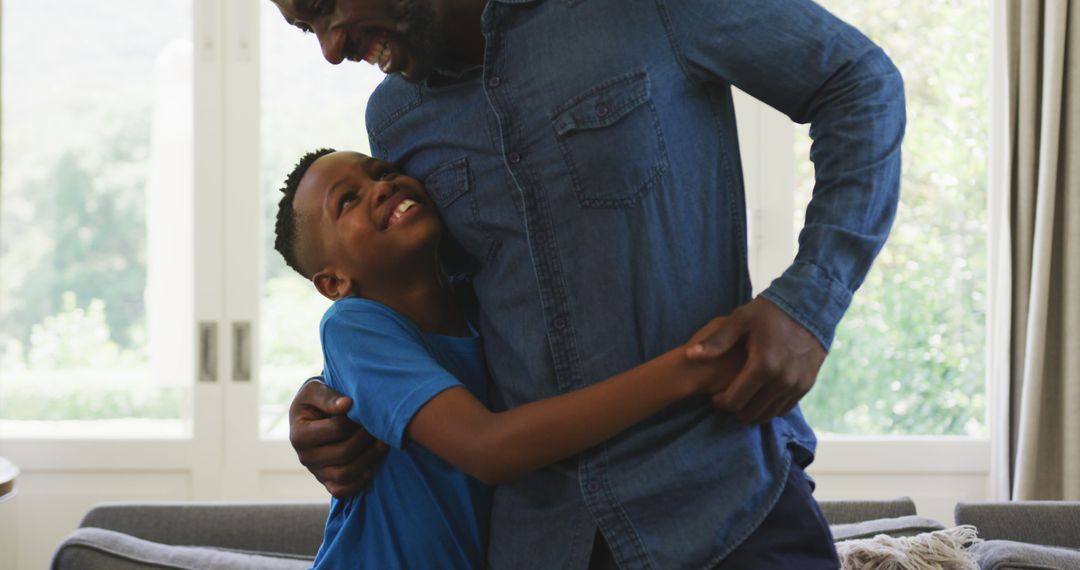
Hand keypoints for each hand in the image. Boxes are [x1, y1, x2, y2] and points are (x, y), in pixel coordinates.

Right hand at [289, 377, 388, 497]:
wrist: (318, 411)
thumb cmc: (318, 397)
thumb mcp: (315, 389)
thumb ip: (328, 396)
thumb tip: (346, 405)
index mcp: (299, 434)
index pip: (337, 429)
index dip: (357, 419)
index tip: (368, 410)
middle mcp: (305, 457)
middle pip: (344, 454)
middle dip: (367, 439)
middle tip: (381, 426)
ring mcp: (316, 472)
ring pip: (346, 474)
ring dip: (370, 459)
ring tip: (383, 442)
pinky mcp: (327, 481)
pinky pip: (343, 490)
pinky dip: (360, 481)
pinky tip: (374, 464)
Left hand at [685, 298, 825, 423]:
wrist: (808, 308)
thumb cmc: (768, 313)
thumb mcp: (740, 320)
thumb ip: (716, 341)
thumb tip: (689, 356)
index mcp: (763, 366)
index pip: (735, 401)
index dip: (720, 403)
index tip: (714, 395)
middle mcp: (782, 380)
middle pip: (751, 413)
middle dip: (735, 409)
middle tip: (727, 397)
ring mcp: (797, 385)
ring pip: (768, 414)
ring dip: (752, 410)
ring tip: (741, 396)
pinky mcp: (806, 386)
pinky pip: (784, 408)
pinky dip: (769, 406)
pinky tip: (759, 394)